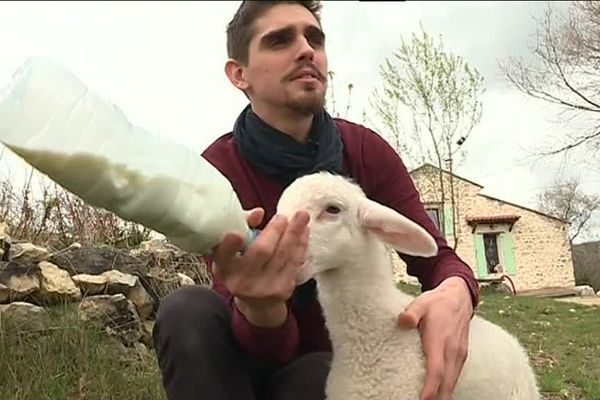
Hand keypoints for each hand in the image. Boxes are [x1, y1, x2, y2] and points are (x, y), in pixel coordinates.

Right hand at [212, 207, 309, 327]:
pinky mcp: (283, 289)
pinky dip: (301, 244)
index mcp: (225, 269)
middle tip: (282, 216)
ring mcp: (264, 288)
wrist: (257, 303)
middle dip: (274, 231)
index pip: (224, 256)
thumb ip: (242, 226)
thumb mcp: (233, 250)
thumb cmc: (242, 266)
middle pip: (261, 252)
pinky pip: (294, 262)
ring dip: (294, 233)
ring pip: (282, 255)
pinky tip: (305, 230)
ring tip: (303, 215)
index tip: (236, 233)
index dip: (229, 246)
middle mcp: (242, 281)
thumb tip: (259, 212)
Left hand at [397, 276, 472, 399]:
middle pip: (446, 383)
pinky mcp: (462, 356)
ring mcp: (459, 355)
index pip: (436, 370)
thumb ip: (411, 313)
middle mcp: (453, 351)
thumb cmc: (437, 302)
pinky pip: (455, 377)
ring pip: (452, 383)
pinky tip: (438, 394)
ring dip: (442, 395)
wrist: (459, 298)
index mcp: (440, 340)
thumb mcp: (421, 302)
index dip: (430, 388)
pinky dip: (446, 388)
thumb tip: (402, 320)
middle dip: (436, 398)